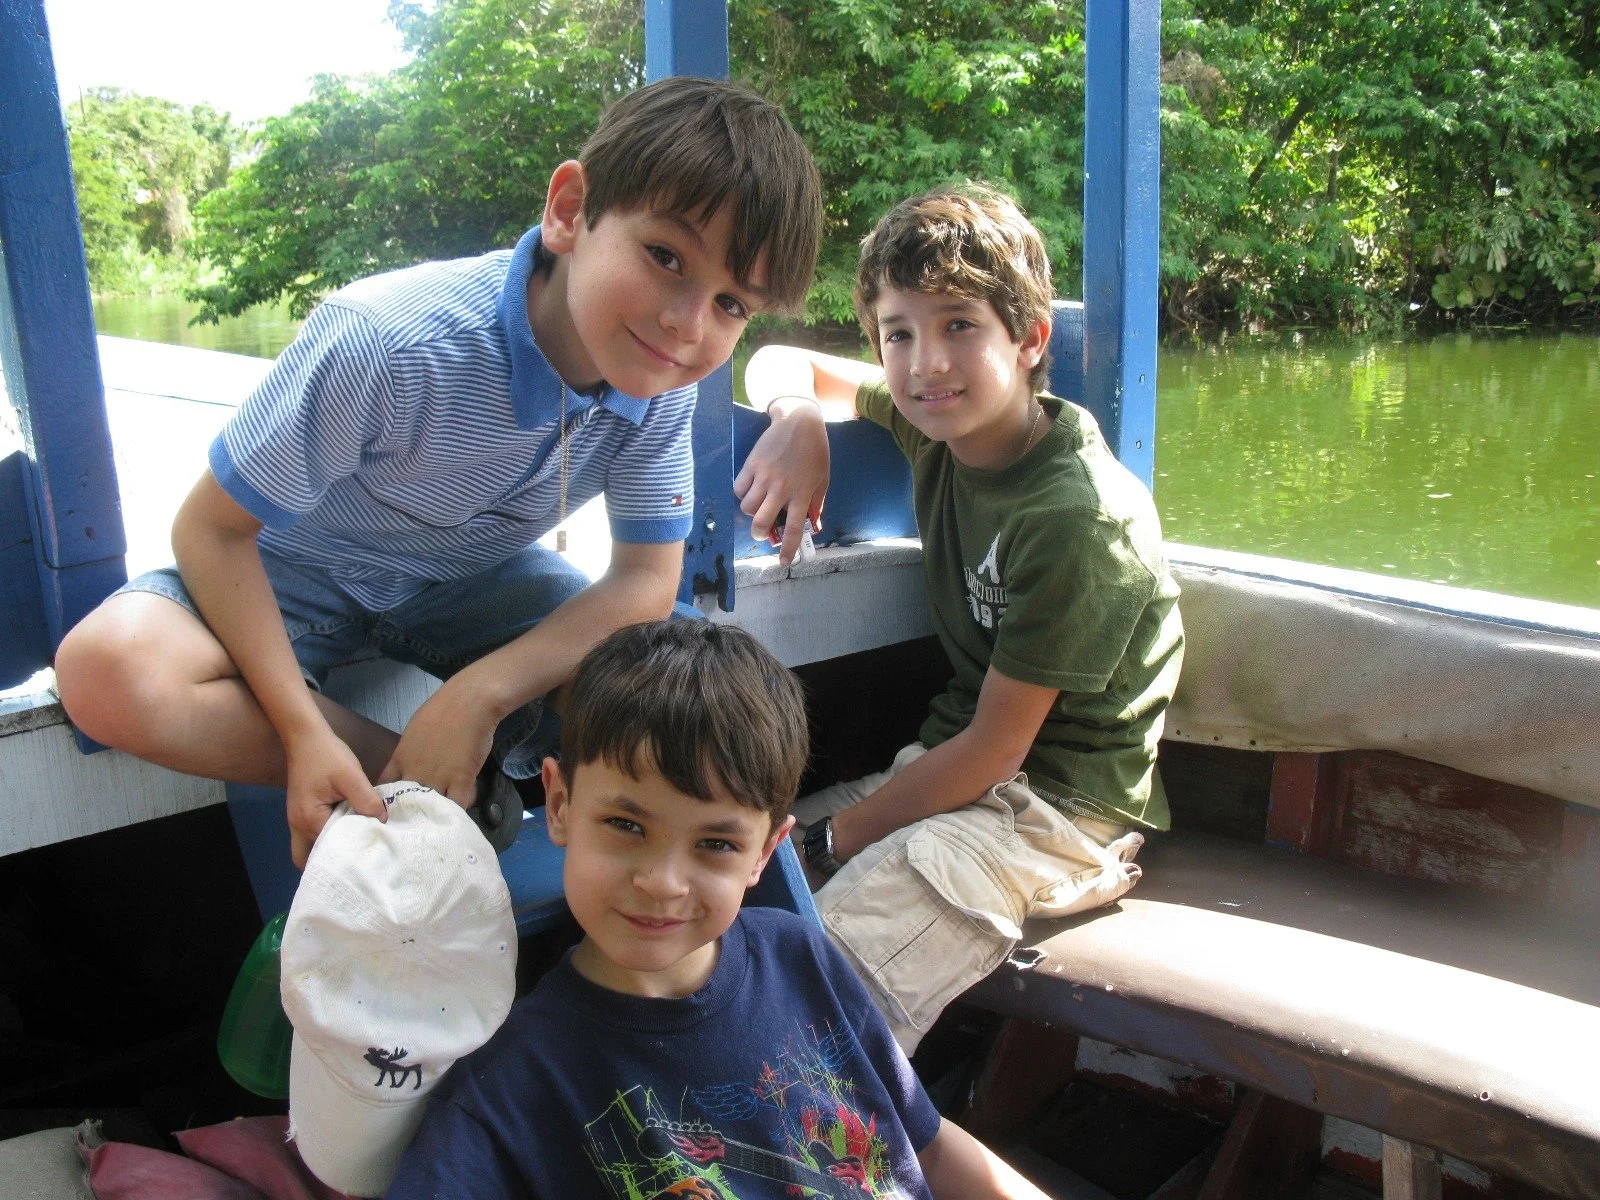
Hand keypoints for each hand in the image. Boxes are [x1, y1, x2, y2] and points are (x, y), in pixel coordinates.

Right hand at [285, 727, 386, 868]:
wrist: (306, 737)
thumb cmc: (327, 755)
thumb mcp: (351, 776)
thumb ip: (367, 800)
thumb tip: (382, 821)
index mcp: (310, 820)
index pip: (334, 847)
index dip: (354, 847)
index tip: (375, 845)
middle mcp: (298, 826)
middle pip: (322, 852)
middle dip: (343, 853)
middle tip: (369, 848)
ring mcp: (297, 821)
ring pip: (317, 845)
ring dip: (337, 843)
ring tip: (362, 838)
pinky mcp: (302, 813)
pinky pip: (316, 833)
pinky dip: (331, 833)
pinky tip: (351, 825)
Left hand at [379, 674, 499, 810]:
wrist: (470, 702)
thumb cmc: (442, 708)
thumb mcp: (414, 729)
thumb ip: (409, 751)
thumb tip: (410, 762)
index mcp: (401, 759)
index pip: (385, 787)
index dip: (387, 799)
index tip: (392, 806)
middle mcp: (415, 773)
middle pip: (404, 804)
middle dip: (408, 814)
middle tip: (414, 821)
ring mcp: (438, 779)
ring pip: (430, 809)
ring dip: (433, 816)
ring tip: (437, 822)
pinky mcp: (461, 781)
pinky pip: (456, 806)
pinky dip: (457, 811)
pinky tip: (458, 812)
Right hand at [734, 400, 828, 566]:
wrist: (799, 421)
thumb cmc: (815, 452)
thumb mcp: (822, 480)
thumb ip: (815, 504)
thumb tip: (812, 526)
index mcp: (801, 494)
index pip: (793, 528)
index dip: (787, 548)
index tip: (783, 562)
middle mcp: (781, 488)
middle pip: (761, 522)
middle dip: (759, 534)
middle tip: (762, 532)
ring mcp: (764, 476)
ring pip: (747, 507)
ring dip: (751, 512)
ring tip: (758, 505)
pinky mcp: (751, 464)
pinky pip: (739, 488)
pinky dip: (742, 493)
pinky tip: (751, 489)